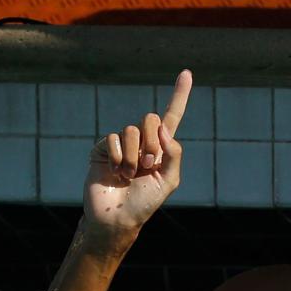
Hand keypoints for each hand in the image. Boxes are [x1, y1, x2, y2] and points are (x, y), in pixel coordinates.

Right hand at [83, 70, 190, 231]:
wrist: (116, 217)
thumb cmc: (145, 202)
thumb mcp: (168, 180)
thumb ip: (173, 154)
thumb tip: (164, 129)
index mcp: (162, 147)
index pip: (172, 116)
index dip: (179, 95)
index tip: (187, 73)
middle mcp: (143, 141)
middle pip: (151, 119)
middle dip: (152, 143)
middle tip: (147, 165)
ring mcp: (122, 143)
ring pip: (131, 130)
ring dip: (133, 157)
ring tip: (128, 175)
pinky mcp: (103, 148)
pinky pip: (113, 139)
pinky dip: (117, 157)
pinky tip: (114, 173)